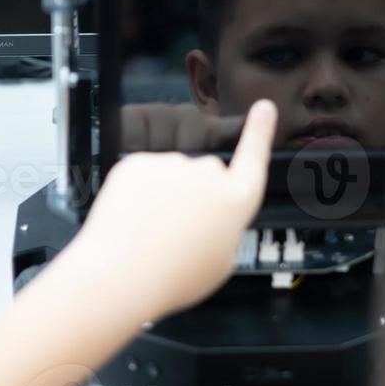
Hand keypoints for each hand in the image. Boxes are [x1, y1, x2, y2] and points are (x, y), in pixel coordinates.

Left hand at [59, 99, 276, 320]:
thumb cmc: (171, 277)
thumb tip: (213, 217)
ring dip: (165, 197)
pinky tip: (134, 221)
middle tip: (178, 233)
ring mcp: (171, 165)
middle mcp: (207, 175)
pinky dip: (139, 194)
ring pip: (172, 176)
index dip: (260, 132)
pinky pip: (144, 175)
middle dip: (196, 195)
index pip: (254, 158)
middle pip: (207, 174)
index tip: (264, 108)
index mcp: (235, 201)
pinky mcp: (138, 163)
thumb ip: (225, 230)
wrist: (120, 276)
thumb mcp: (221, 263)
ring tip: (152, 233)